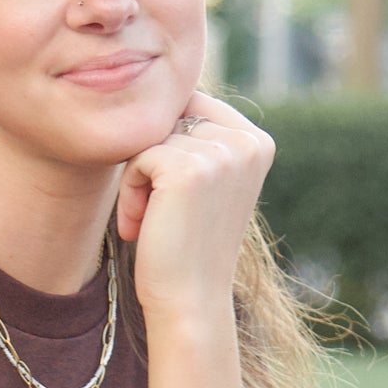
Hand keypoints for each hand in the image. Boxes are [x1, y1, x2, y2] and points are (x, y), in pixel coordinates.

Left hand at [115, 92, 273, 332]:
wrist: (190, 300)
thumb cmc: (188, 244)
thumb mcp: (207, 183)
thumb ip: (199, 137)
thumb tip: (165, 87)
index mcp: (258, 141)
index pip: (191, 107)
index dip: (169, 149)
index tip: (178, 198)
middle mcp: (247, 141)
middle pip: (169, 119)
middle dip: (153, 164)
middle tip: (162, 213)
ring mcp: (221, 153)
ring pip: (150, 139)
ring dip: (139, 182)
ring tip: (156, 222)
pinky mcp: (187, 168)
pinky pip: (136, 157)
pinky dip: (130, 192)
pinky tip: (144, 225)